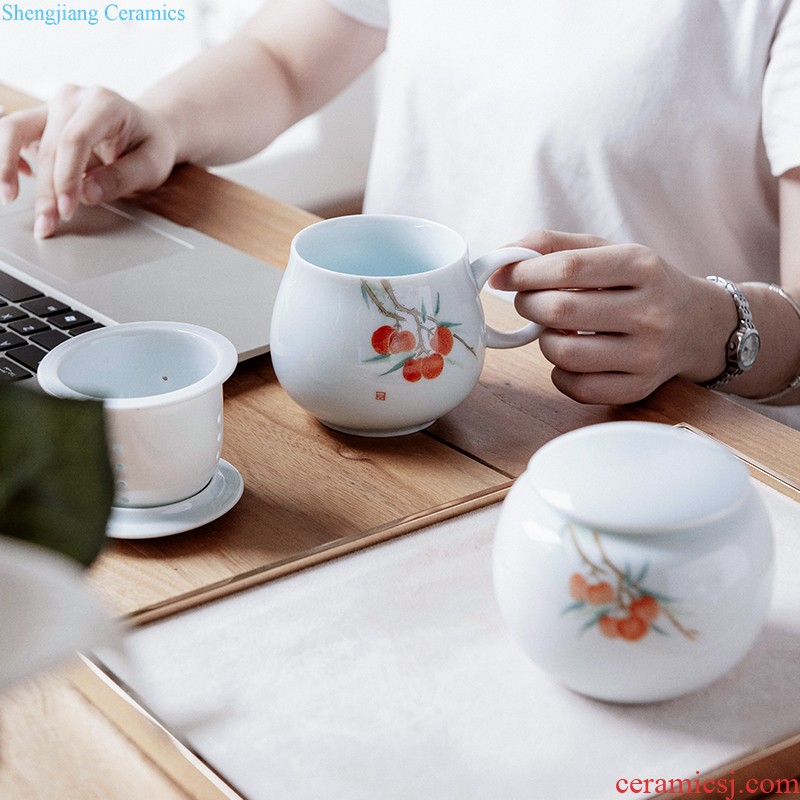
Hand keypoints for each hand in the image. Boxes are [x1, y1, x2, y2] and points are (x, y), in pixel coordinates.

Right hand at [0, 84, 177, 237]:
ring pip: (15, 131)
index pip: (75, 141)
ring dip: (7, 167)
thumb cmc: (149, 145)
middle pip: (49, 147)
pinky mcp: (40, 120)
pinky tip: (15, 180)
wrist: (144, 129)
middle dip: (46, 191)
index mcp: (104, 104)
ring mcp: (52, 106)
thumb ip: (121, 178)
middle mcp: (73, 98)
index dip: (67, 178)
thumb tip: (87, 192)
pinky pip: (12, 132)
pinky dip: (6, 155)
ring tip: (10, 199)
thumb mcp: (151, 166)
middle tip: (47, 225)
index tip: (67, 209)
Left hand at [489, 230, 731, 404]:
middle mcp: (650, 310)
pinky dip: (560, 373)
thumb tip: (501, 260)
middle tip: (529, 301)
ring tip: (554, 329)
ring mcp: (647, 354)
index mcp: (641, 265)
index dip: (524, 273)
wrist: (699, 325)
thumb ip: (552, 245)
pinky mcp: (639, 386)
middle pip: (560, 311)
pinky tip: (570, 357)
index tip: (507, 275)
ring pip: (564, 353)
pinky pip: (578, 387)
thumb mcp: (607, 250)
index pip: (567, 268)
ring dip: (543, 340)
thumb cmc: (640, 283)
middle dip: (528, 305)